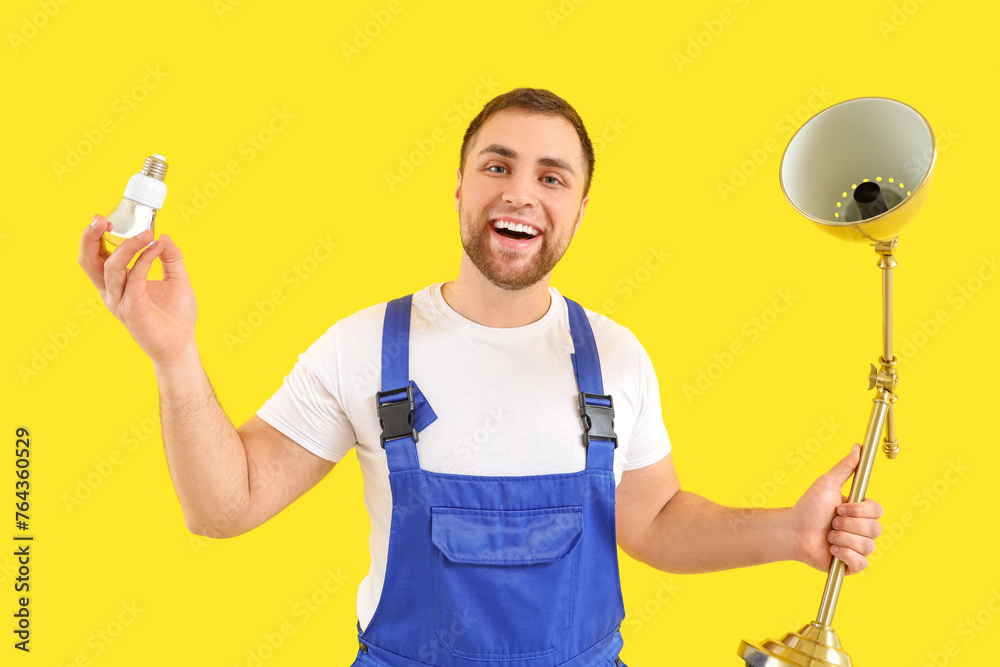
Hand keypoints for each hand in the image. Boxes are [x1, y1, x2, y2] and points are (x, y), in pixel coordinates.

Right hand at [78, 215, 197, 365]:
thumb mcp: (177, 278)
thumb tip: (164, 236)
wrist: (182, 345)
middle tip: (102, 218)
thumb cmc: (176, 315)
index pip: (95, 257)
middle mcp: (112, 293)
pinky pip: (134, 278)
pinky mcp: (133, 309)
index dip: (93, 237)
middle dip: (92, 238)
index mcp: (117, 285)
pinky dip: (145, 259)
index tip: (102, 218)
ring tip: (148, 233)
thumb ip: (170, 257)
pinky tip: (157, 247)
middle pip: (90, 261)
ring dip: (129, 246)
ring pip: (112, 267)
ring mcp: (120, 302)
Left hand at [791, 443, 882, 574]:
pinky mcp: (852, 565)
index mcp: (861, 511)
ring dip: (842, 539)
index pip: (878, 511)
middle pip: (874, 530)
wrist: (794, 531)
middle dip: (847, 525)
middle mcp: (863, 529)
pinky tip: (832, 550)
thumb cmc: (808, 507)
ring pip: (867, 546)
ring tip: (828, 536)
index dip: (859, 511)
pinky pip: (861, 563)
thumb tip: (857, 447)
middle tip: (831, 522)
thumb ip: (845, 467)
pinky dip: (844, 555)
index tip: (839, 507)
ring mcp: (858, 547)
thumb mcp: (827, 484)